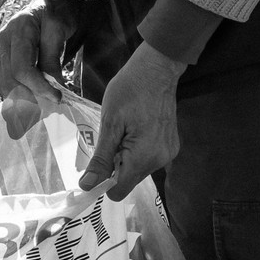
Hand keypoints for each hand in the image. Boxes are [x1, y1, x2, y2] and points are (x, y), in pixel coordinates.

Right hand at [0, 0, 77, 104]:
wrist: (49, 4)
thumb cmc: (56, 14)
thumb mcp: (58, 32)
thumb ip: (52, 59)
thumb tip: (54, 88)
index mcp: (17, 31)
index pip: (22, 68)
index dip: (38, 87)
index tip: (57, 98)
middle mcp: (4, 41)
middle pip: (9, 80)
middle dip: (28, 99)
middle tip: (48, 110)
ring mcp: (2, 50)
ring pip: (5, 84)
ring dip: (21, 101)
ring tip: (40, 112)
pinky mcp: (5, 59)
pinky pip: (8, 81)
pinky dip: (18, 95)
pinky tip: (32, 104)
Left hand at [78, 43, 183, 196]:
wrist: (157, 69)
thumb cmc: (129, 90)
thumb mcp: (109, 122)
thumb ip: (101, 157)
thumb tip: (88, 186)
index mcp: (145, 157)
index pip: (119, 190)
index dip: (102, 182)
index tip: (93, 164)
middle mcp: (161, 160)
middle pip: (128, 179)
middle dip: (114, 164)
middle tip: (110, 135)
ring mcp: (169, 153)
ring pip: (138, 168)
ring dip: (125, 156)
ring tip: (124, 128)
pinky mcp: (171, 145)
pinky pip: (148, 158)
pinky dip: (137, 149)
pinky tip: (135, 127)